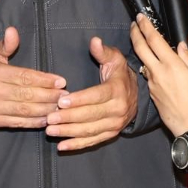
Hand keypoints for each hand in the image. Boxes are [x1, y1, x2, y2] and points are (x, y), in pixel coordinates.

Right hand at [0, 27, 67, 128]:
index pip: (25, 77)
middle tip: (65, 95)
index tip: (61, 81)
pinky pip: (19, 123)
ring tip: (60, 106)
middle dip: (49, 95)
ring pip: (25, 110)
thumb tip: (13, 31)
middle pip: (27, 95)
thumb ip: (5, 44)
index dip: (44, 80)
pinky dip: (35, 122)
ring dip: (45, 109)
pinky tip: (47, 118)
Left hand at [45, 37, 136, 151]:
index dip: (79, 99)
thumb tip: (94, 41)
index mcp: (117, 90)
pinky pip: (93, 141)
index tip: (61, 101)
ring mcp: (115, 124)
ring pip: (90, 130)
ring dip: (69, 132)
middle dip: (68, 118)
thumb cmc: (120, 74)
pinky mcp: (111, 134)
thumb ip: (103, 51)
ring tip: (50, 130)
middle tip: (49, 117)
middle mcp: (118, 109)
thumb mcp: (115, 59)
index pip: (96, 96)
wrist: (138, 94)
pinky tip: (61, 146)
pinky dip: (77, 145)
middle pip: (91, 116)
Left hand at [129, 14, 187, 137]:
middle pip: (140, 47)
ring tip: (142, 40)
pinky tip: (153, 63)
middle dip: (135, 33)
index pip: (154, 40)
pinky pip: (148, 74)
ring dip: (140, 49)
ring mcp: (152, 83)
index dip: (145, 26)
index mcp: (171, 65)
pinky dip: (148, 65)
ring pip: (142, 61)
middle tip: (134, 24)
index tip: (140, 17)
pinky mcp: (151, 92)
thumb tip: (181, 45)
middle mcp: (158, 72)